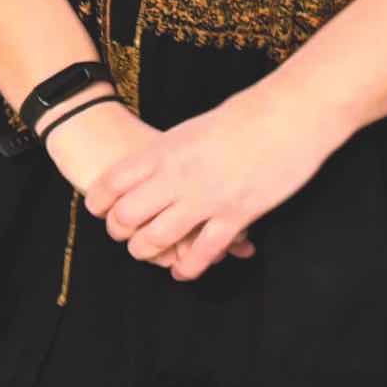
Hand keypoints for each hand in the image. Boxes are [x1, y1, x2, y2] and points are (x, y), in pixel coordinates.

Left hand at [88, 82, 349, 281]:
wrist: (288, 115)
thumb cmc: (245, 116)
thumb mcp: (193, 129)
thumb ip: (171, 152)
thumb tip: (155, 166)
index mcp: (164, 150)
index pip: (113, 182)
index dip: (99, 201)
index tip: (99, 210)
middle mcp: (178, 176)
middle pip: (128, 216)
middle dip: (119, 231)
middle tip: (124, 235)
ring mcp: (206, 198)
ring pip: (158, 239)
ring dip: (146, 251)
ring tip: (145, 253)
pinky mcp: (236, 216)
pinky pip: (202, 252)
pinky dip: (188, 267)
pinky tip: (182, 271)